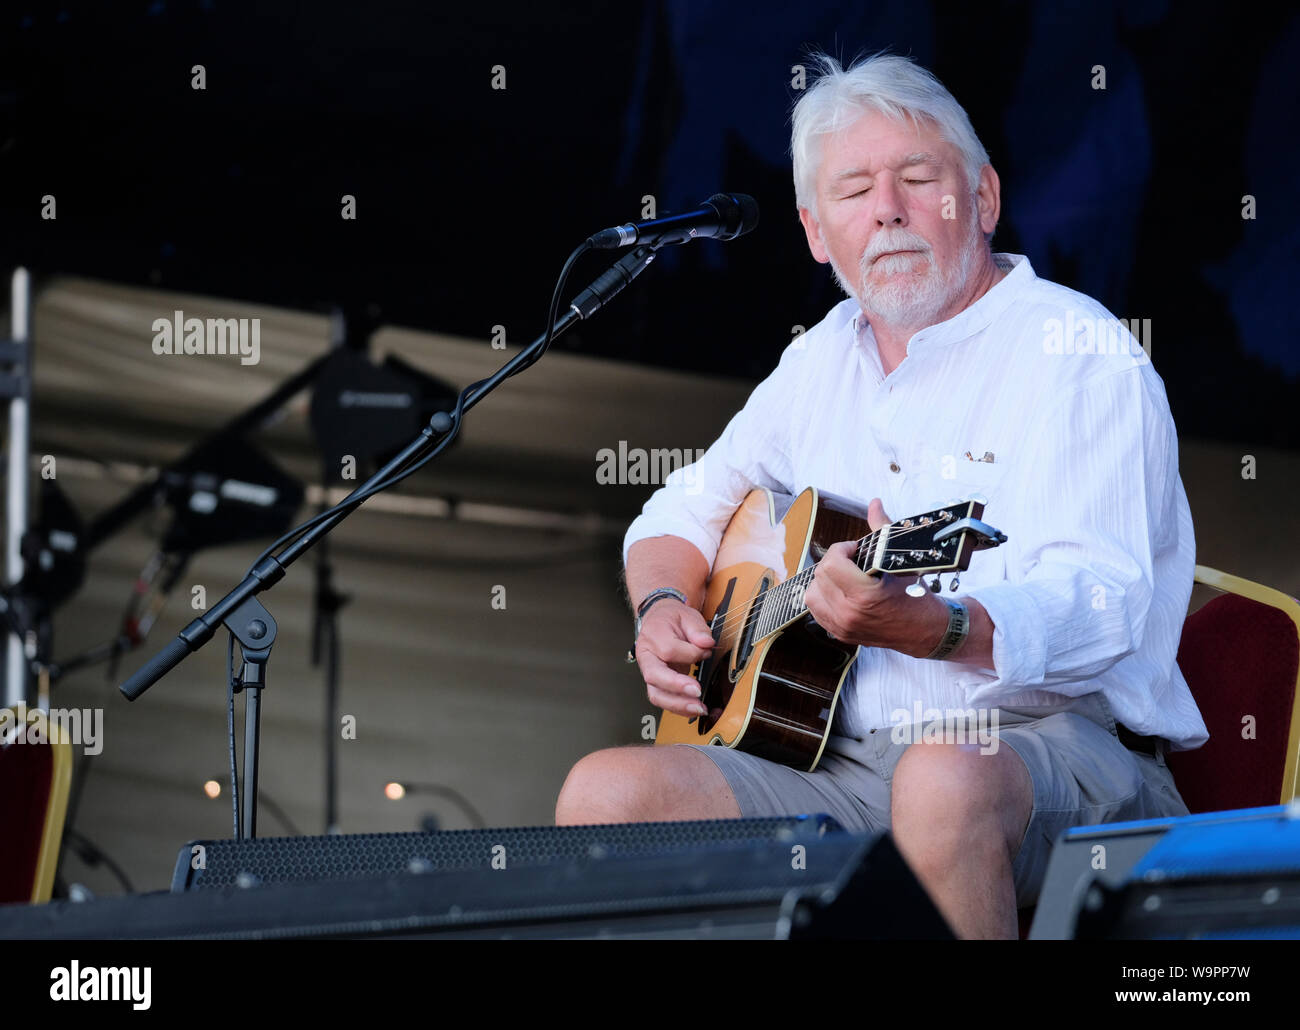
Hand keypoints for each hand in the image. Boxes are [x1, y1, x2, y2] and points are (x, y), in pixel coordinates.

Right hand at [634, 599, 714, 717]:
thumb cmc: (672, 619)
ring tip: (698, 708)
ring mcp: (649, 672)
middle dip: (677, 686)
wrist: (658, 621)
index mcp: (653, 636)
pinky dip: (678, 708)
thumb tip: (706, 644)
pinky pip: (662, 699)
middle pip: (654, 675)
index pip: (670, 650)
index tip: (706, 651)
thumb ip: (697, 629)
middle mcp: (646, 656)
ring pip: (656, 694)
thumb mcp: (687, 615)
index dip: (691, 653)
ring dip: (677, 704)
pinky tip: (694, 709)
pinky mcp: (656, 683)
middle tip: (697, 691)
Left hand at [803, 498, 942, 653]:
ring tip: (844, 576)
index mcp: (865, 595)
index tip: (854, 549)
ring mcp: (842, 626)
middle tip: (852, 561)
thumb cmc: (915, 595)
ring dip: (825, 580)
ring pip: (812, 593)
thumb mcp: (900, 561)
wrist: (924, 629)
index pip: (831, 564)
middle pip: (820, 575)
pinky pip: (815, 609)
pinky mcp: (839, 633)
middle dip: (834, 562)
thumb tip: (874, 503)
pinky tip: (839, 590)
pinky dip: (823, 596)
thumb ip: (882, 529)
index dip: (841, 549)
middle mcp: (849, 613)